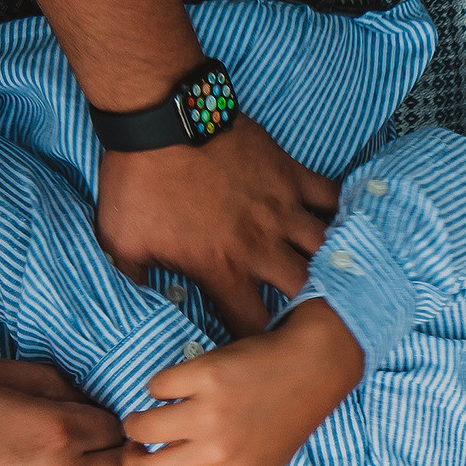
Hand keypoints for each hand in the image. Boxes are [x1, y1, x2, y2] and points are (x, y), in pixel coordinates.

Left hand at [98, 118, 340, 336]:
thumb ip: (134, 280)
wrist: (161, 118)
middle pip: (305, 292)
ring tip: (338, 280)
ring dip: (331, 265)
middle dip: (310, 310)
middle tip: (310, 319)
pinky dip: (340, 213)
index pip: (251, 324)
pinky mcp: (289, 174)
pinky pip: (330, 197)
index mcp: (222, 268)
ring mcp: (281, 208)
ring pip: (327, 248)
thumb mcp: (121, 242)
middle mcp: (260, 244)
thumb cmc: (139, 182)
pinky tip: (344, 225)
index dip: (256, 343)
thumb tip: (131, 305)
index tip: (256, 347)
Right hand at [122, 298, 364, 465]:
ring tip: (151, 416)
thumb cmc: (283, 425)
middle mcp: (219, 455)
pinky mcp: (206, 376)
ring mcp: (211, 414)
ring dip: (137, 423)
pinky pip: (156, 387)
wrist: (313, 369)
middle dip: (132, 459)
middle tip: (137, 446)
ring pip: (140, 428)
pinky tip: (179, 387)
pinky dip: (161, 386)